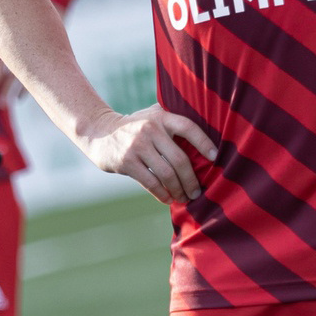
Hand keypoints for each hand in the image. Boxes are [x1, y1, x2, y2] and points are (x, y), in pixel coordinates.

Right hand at [76, 105, 218, 204]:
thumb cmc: (135, 126)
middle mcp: (150, 129)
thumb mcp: (152, 115)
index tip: (215, 157)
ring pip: (166, 174)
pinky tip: (168, 199)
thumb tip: (207, 132)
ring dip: (179, 190)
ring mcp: (137, 146)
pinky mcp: (127, 162)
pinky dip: (162, 194)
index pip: (188, 127)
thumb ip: (172, 120)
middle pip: (179, 159)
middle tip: (197, 191)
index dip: (204, 142)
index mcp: (161, 117)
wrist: (99, 132)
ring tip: (185, 197)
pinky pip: (151, 182)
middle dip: (191, 179)